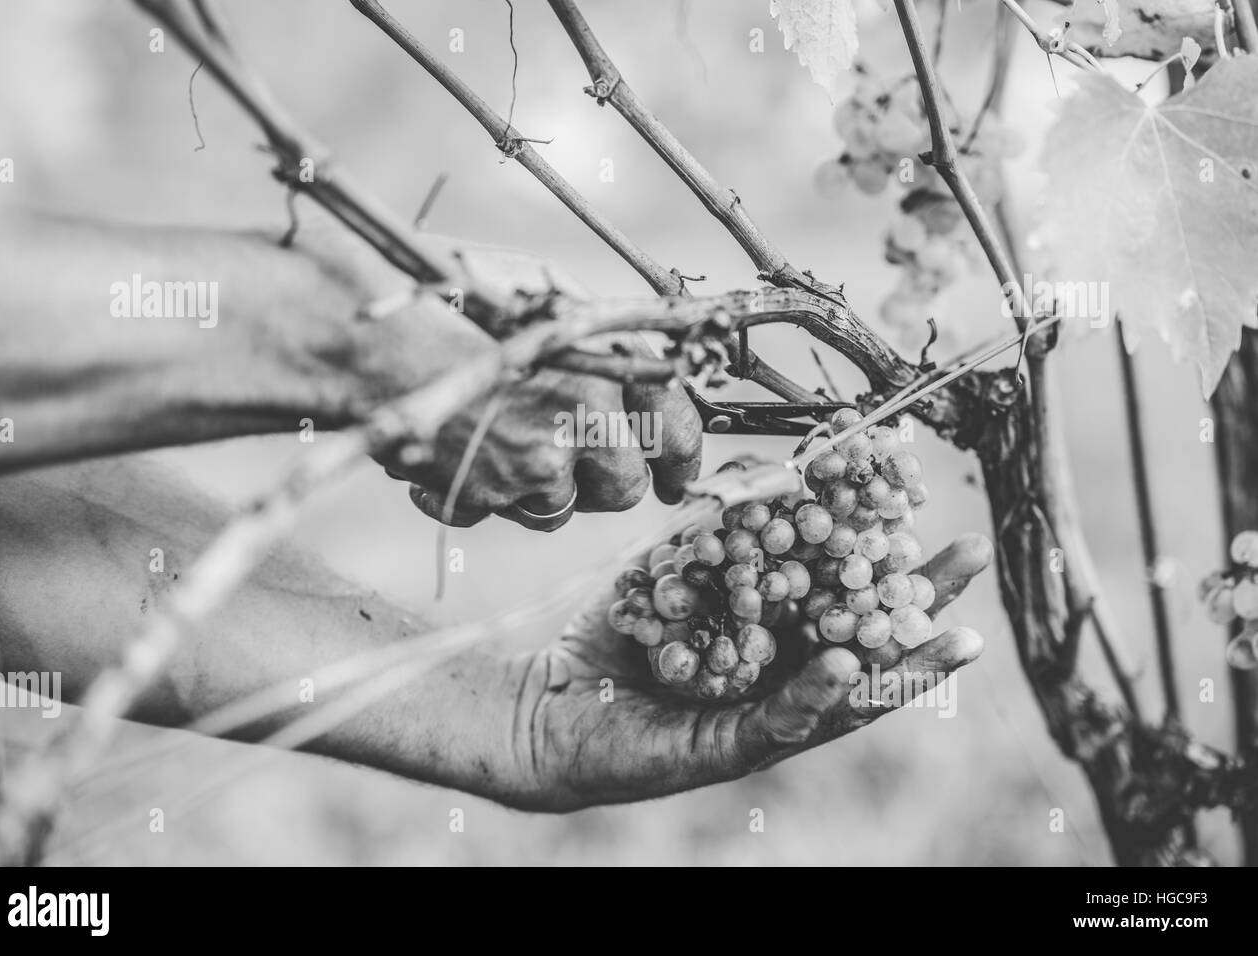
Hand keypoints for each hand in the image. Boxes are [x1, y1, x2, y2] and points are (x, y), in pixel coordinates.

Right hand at [366, 238, 701, 530]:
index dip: (683, 461)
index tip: (678, 477)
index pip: (677, 432)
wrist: (373, 336)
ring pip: (563, 509)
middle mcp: (581, 421)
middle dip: (608, 482)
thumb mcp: (547, 297)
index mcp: (609, 366)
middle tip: (584, 463)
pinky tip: (466, 449)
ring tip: (505, 440)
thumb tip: (653, 372)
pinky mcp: (486, 497)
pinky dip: (488, 491)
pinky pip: (503, 511)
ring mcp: (533, 466)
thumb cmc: (457, 302)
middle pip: (625, 488)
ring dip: (545, 490)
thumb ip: (603, 340)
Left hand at [512, 533, 992, 809]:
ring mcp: (758, 720)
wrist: (542, 696)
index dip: (890, 558)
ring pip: (845, 700)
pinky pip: (780, 723)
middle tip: (974, 562)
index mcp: (775, 637)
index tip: (933, 510)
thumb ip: (725, 524)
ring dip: (903, 668)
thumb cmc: (613, 629)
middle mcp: (779, 680)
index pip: (847, 596)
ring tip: (961, 638)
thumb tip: (778, 469)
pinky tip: (851, 668)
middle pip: (867, 645)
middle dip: (923, 606)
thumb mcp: (674, 562)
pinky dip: (817, 695)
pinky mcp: (724, 751)